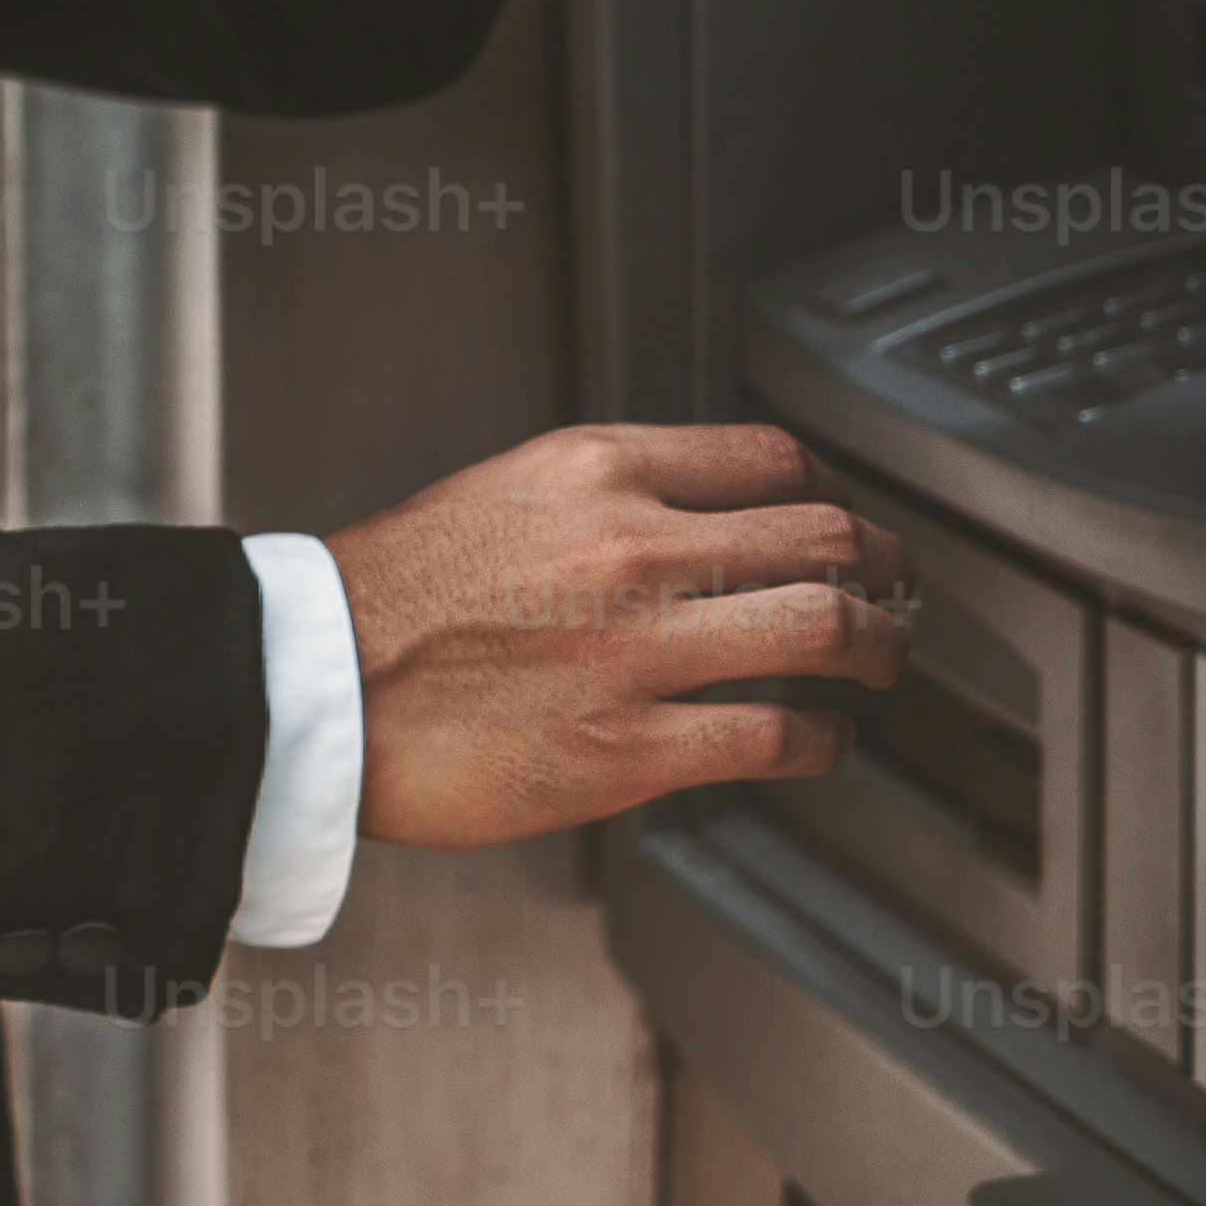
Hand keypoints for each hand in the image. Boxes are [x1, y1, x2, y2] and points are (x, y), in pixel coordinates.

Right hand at [325, 425, 913, 852]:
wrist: (310, 683)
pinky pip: (773, 733)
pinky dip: (824, 739)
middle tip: (895, 592)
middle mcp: (631, 546)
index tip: (846, 520)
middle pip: (825, 533)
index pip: (773, 457)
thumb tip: (703, 514)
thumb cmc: (391, 597)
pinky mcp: (625, 748)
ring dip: (877, 648)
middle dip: (885, 566)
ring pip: (823, 626)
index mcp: (599, 468)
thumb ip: (610, 496)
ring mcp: (633, 649)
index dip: (837, 491)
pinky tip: (822, 740)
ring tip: (879, 663)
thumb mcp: (509, 491)